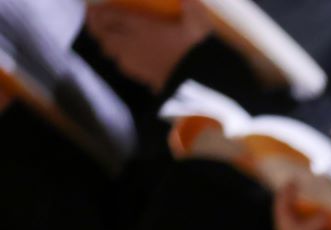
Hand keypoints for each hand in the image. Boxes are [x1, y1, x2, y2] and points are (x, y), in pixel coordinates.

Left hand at [86, 2, 212, 92]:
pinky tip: (127, 58)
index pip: (110, 17)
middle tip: (96, 23)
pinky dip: (121, 59)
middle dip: (97, 29)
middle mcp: (132, 45)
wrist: (203, 84)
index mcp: (141, 27)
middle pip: (104, 37)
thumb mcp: (197, 22)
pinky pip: (124, 67)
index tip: (91, 9)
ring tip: (110, 40)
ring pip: (111, 54)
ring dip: (107, 45)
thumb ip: (190, 6)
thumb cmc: (197, 49)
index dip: (97, 13)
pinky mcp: (145, 79)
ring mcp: (137, 64)